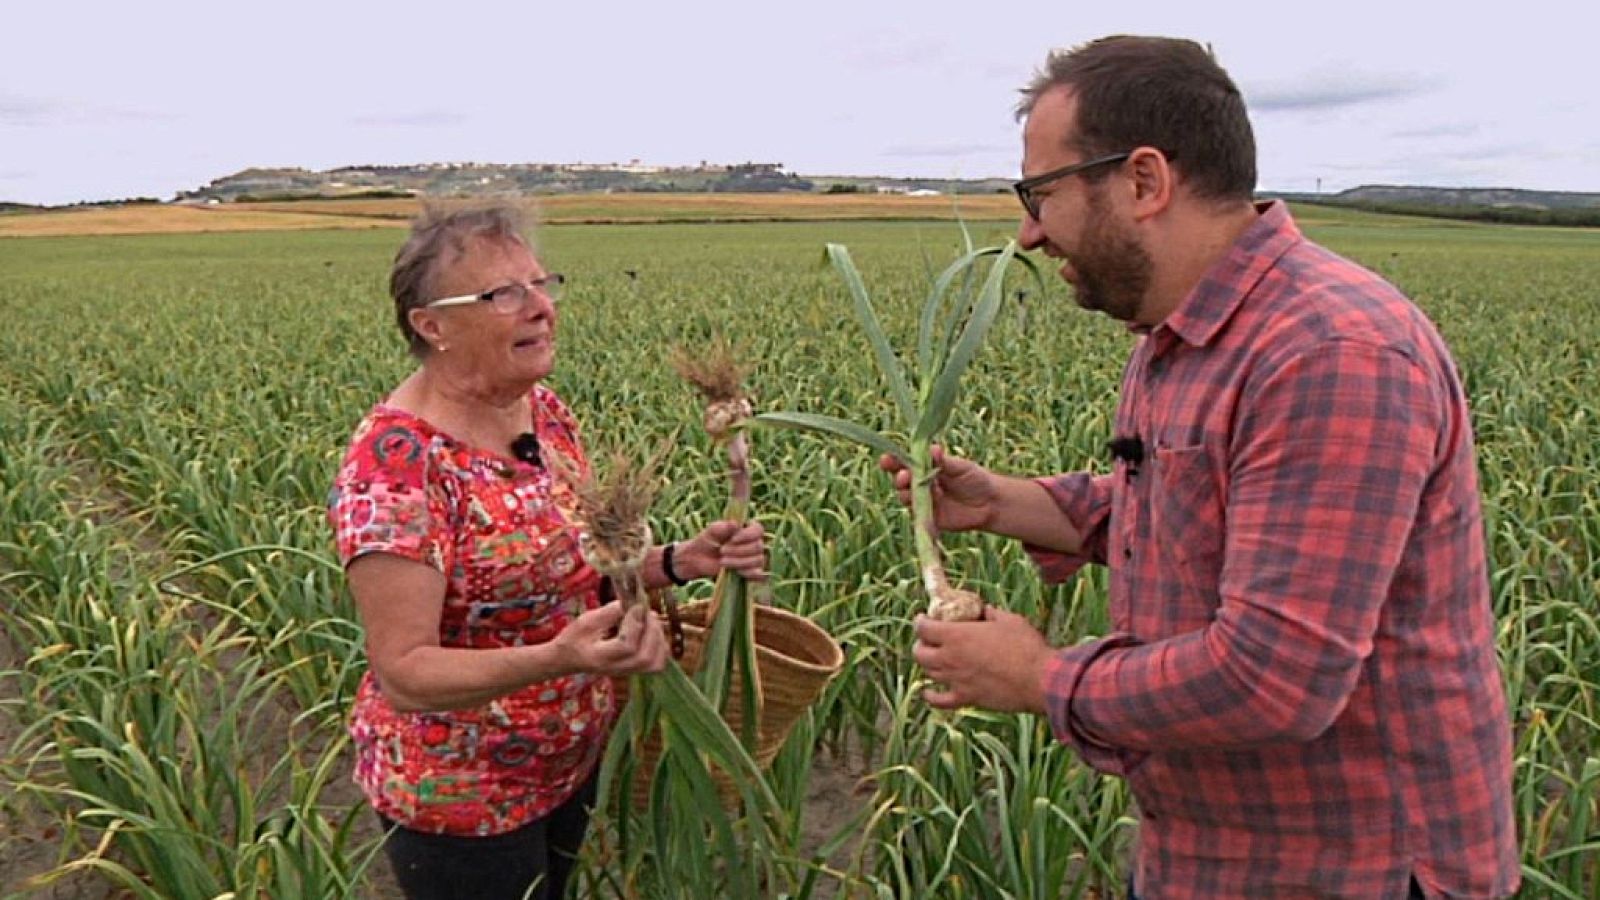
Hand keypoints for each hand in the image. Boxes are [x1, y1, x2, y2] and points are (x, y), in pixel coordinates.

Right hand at [555, 601, 668, 676]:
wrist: (568, 659)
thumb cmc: (574, 638)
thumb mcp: (586, 620)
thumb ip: (609, 613)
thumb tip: (632, 602)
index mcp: (600, 657)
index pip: (626, 646)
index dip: (635, 624)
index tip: (636, 606)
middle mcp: (616, 668)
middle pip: (644, 657)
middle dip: (651, 631)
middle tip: (647, 612)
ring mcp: (627, 672)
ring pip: (655, 664)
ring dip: (658, 638)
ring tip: (651, 620)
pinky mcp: (634, 670)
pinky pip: (657, 664)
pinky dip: (661, 647)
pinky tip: (653, 631)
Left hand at [677, 520, 766, 580]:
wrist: (699, 558)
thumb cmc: (707, 540)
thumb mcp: (712, 531)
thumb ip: (723, 526)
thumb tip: (735, 524)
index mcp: (747, 529)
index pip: (758, 530)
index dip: (748, 535)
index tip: (733, 539)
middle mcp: (754, 542)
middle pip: (758, 546)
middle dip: (739, 550)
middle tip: (722, 551)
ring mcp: (754, 558)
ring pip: (758, 560)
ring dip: (740, 562)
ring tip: (723, 561)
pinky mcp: (751, 572)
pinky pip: (759, 574)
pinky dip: (749, 573)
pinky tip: (736, 572)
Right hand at [878, 445, 999, 532]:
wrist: (990, 503)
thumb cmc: (975, 479)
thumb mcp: (960, 467)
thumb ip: (944, 461)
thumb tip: (932, 449)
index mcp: (925, 468)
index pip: (905, 463)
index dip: (894, 461)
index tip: (887, 458)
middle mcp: (920, 485)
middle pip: (901, 480)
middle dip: (898, 476)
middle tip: (903, 474)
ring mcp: (923, 502)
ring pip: (906, 497)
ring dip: (904, 492)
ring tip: (908, 486)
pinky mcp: (929, 519)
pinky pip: (917, 515)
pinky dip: (915, 510)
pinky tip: (916, 505)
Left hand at [913, 606, 1051, 712]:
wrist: (1039, 680)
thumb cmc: (1026, 646)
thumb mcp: (1008, 620)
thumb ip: (991, 614)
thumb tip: (985, 611)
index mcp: (957, 635)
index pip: (924, 628)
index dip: (920, 621)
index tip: (924, 618)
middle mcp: (950, 658)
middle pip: (920, 653)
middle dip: (921, 644)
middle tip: (929, 639)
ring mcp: (956, 680)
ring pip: (928, 673)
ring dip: (928, 664)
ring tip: (935, 659)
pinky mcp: (966, 698)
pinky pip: (940, 700)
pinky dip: (931, 696)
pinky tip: (927, 692)